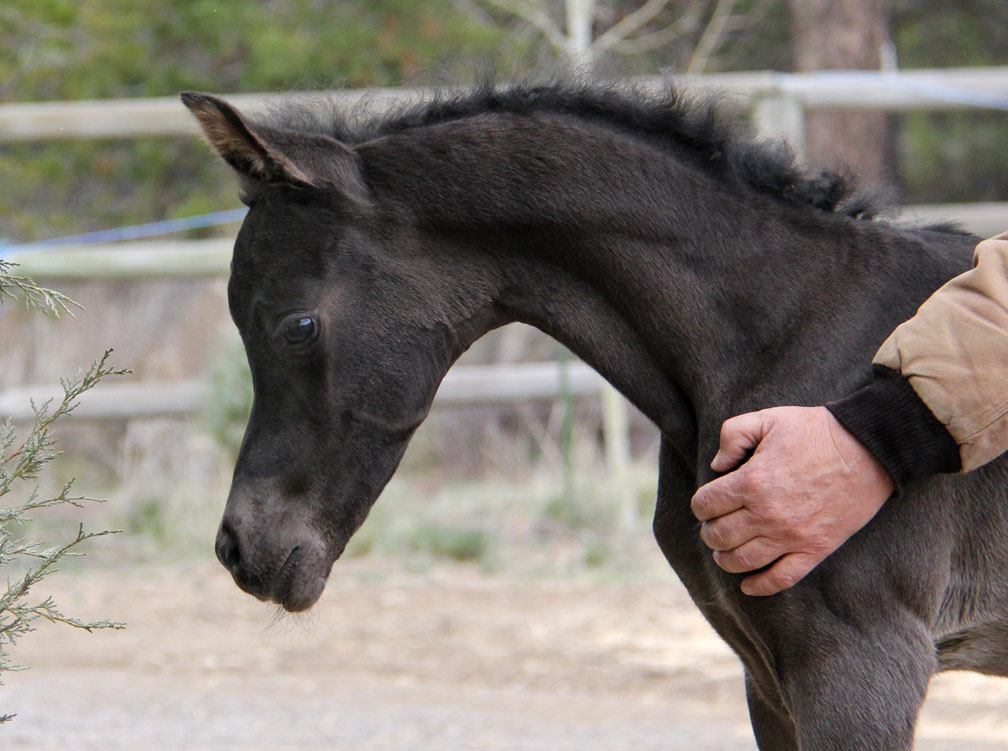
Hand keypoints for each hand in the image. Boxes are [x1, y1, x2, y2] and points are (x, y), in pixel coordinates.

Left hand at [690, 406, 893, 595]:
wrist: (868, 449)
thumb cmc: (815, 431)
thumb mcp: (767, 418)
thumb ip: (732, 436)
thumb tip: (716, 465)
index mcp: (752, 481)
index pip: (706, 504)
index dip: (700, 504)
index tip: (706, 502)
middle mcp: (767, 514)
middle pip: (719, 535)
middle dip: (709, 532)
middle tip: (713, 525)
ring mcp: (791, 535)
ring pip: (742, 560)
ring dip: (724, 558)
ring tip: (723, 552)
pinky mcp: (815, 549)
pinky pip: (781, 578)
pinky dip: (759, 586)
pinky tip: (747, 585)